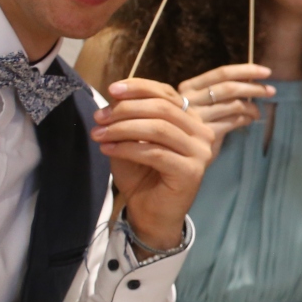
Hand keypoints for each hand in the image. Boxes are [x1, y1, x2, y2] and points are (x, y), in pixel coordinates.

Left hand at [96, 79, 214, 253]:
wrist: (150, 213)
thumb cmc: (142, 175)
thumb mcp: (131, 139)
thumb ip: (129, 118)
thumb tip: (114, 96)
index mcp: (191, 120)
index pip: (167, 94)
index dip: (139, 87)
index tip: (111, 89)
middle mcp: (202, 133)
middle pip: (162, 109)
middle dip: (126, 109)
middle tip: (99, 117)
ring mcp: (200, 152)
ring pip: (159, 128)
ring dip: (123, 128)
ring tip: (99, 134)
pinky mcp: (192, 172)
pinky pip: (155, 153)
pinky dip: (127, 148)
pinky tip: (108, 149)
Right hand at [177, 63, 273, 155]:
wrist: (182, 151)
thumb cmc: (197, 122)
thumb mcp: (205, 102)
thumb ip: (222, 89)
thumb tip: (251, 77)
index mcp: (189, 86)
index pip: (222, 73)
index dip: (246, 70)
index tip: (267, 72)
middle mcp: (190, 99)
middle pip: (230, 87)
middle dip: (254, 88)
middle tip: (271, 91)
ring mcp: (197, 116)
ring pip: (234, 105)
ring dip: (252, 107)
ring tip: (258, 112)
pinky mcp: (206, 133)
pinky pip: (234, 121)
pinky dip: (246, 119)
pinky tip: (249, 121)